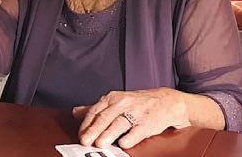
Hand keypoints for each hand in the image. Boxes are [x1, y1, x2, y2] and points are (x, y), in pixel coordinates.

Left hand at [72, 88, 190, 148]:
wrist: (166, 101)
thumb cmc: (137, 103)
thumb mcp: (115, 101)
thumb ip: (95, 108)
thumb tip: (75, 112)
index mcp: (112, 98)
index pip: (95, 111)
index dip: (86, 124)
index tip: (80, 135)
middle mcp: (123, 103)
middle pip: (105, 117)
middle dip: (94, 130)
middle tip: (85, 141)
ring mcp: (136, 112)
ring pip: (119, 123)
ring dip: (109, 134)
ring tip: (100, 144)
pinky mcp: (148, 122)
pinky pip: (138, 130)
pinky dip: (130, 137)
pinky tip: (123, 143)